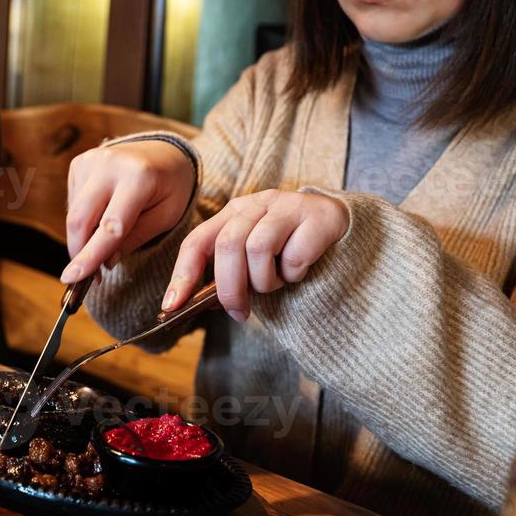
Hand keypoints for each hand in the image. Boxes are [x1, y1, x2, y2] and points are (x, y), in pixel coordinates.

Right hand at [61, 141, 196, 282]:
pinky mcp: (79, 163)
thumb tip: (105, 262)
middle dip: (79, 252)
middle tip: (86, 276)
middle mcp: (110, 164)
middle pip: (80, 219)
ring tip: (103, 244)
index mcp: (138, 178)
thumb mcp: (166, 217)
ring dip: (82, 238)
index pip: (109, 226)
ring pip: (73, 214)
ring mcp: (91, 160)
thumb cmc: (170, 188)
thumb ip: (135, 239)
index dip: (90, 255)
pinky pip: (73, 203)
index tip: (72, 278)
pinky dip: (83, 220)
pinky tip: (101, 218)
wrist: (165, 153)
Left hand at [162, 190, 348, 322]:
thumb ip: (228, 273)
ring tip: (277, 283)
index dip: (182, 274)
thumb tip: (193, 303)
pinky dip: (294, 274)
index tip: (172, 306)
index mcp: (234, 212)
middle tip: (240, 312)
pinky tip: (301, 272)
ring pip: (258, 248)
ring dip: (265, 280)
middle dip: (230, 288)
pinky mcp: (319, 217)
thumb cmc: (291, 245)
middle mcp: (258, 204)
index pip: (198, 240)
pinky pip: (295, 255)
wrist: (343, 225)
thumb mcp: (254, 256)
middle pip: (227, 245)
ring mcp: (289, 206)